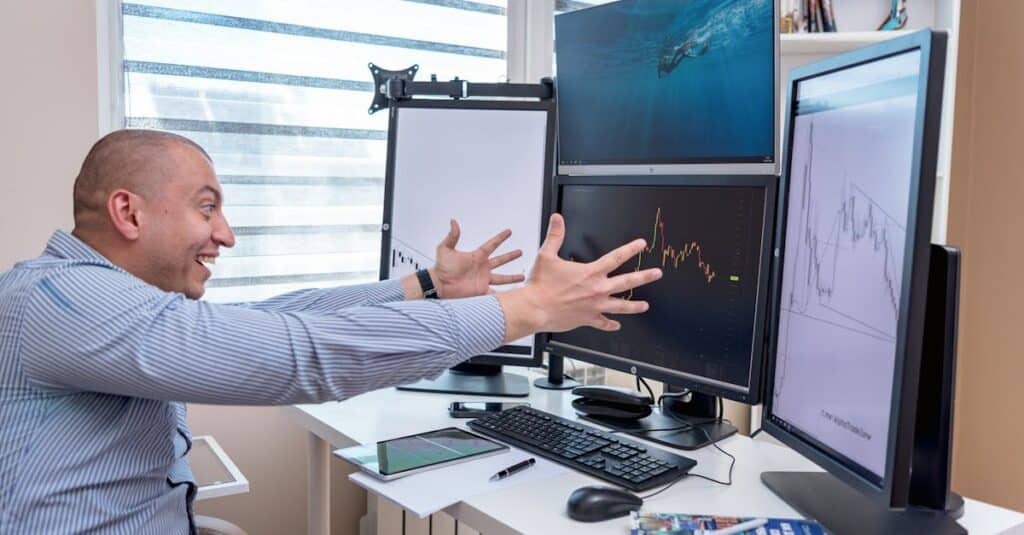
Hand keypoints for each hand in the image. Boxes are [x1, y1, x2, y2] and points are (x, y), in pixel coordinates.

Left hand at [430, 220, 524, 298]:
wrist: (439, 285)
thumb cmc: (441, 268)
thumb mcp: (446, 249)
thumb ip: (452, 236)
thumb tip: (453, 221)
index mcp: (477, 256)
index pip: (492, 245)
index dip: (500, 238)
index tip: (509, 231)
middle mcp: (482, 268)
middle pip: (501, 260)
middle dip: (510, 256)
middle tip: (520, 252)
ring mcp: (483, 280)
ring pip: (502, 278)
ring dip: (512, 278)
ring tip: (522, 277)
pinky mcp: (481, 291)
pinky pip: (495, 293)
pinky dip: (503, 295)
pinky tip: (512, 296)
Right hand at [495, 213, 661, 342]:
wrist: (535, 308)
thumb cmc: (540, 284)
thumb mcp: (547, 255)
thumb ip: (555, 236)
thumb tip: (557, 219)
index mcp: (590, 273)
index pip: (616, 258)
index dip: (630, 249)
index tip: (641, 245)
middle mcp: (596, 290)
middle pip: (627, 282)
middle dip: (644, 277)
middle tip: (656, 274)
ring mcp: (594, 306)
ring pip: (621, 306)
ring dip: (635, 306)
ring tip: (645, 306)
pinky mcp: (587, 319)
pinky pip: (603, 323)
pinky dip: (611, 325)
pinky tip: (617, 325)